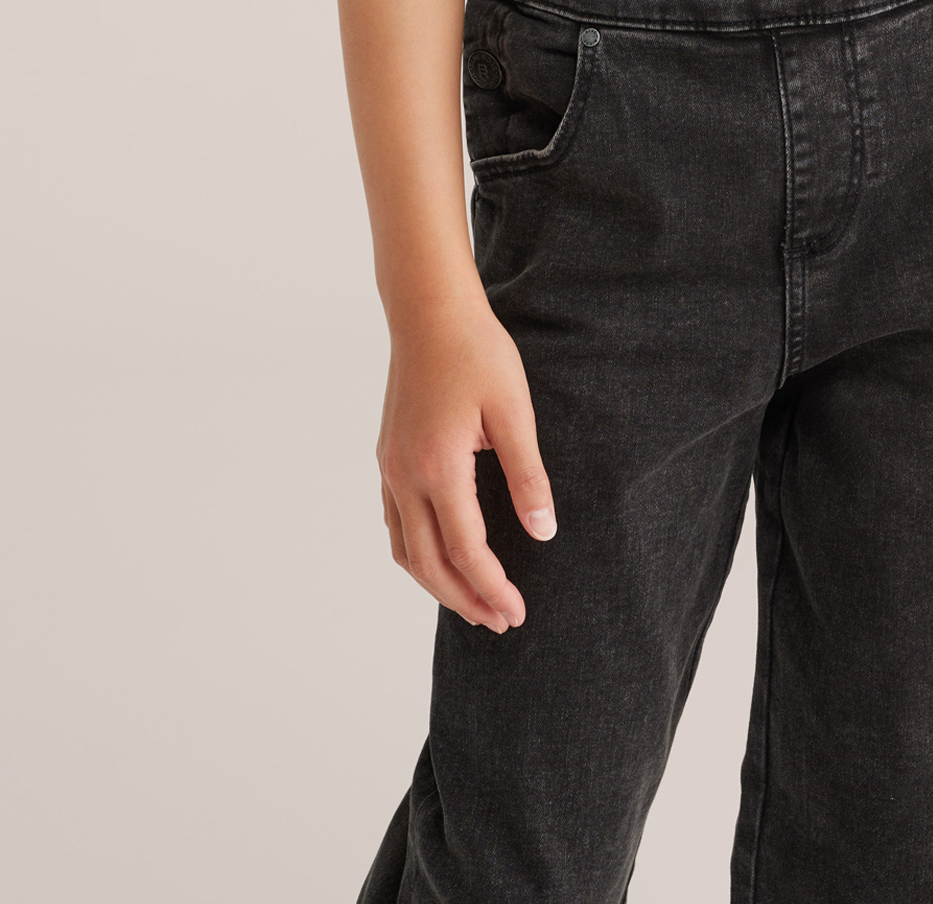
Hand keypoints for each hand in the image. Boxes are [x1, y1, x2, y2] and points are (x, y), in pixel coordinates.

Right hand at [376, 288, 556, 632]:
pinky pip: (396, 523)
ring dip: (438, 583)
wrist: (429, 311)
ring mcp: (390, 468)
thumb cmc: (477, 352)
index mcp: (439, 467)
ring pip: (405, 550)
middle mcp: (406, 476)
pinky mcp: (388, 456)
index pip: (466, 551)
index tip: (518, 611)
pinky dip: (417, 553)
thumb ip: (528, 474)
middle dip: (465, 599)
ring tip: (473, 601)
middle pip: (429, 564)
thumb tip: (544, 532)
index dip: (492, 587)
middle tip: (500, 621)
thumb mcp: (514, 410)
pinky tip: (441, 555)